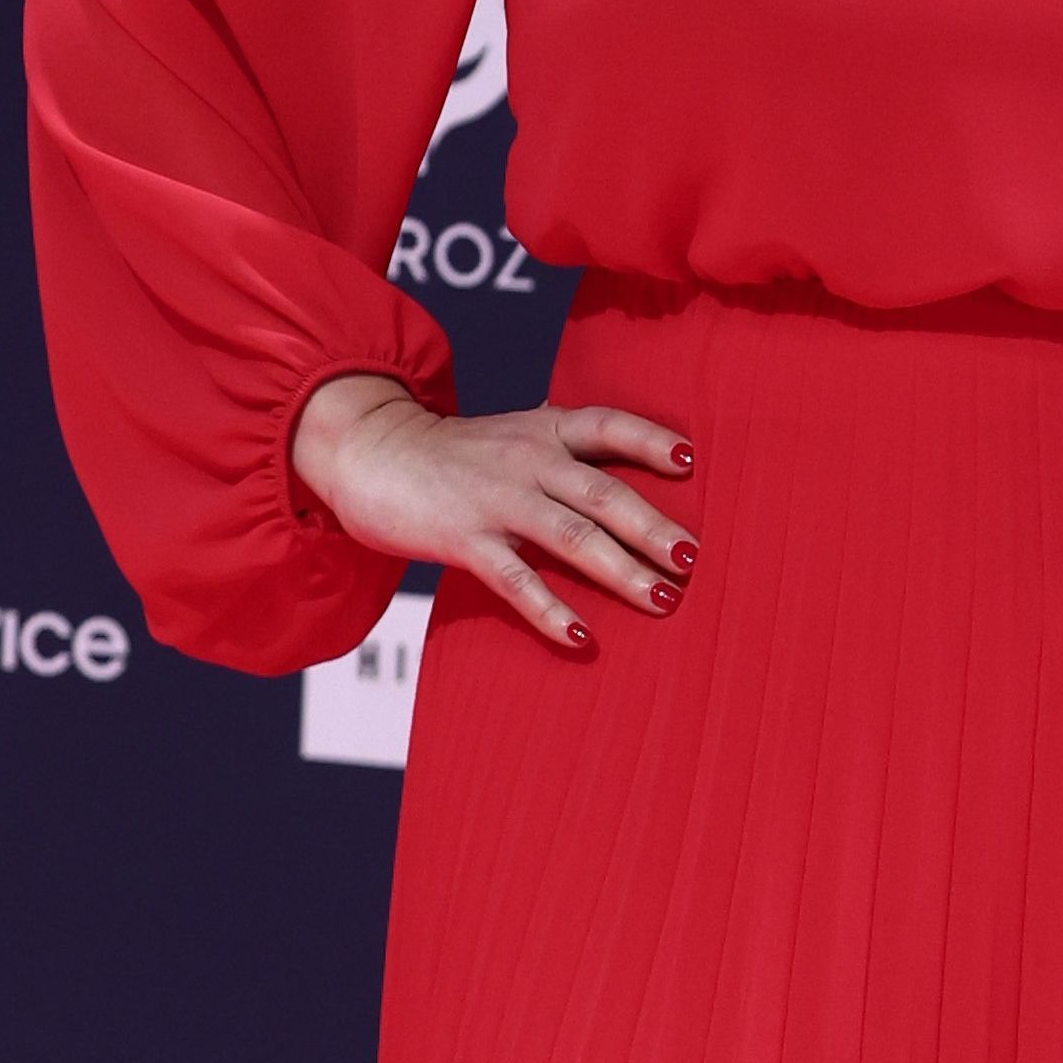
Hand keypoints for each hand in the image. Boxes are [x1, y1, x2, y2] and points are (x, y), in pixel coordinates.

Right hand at [292, 372, 695, 655]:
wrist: (369, 451)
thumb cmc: (454, 454)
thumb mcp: (514, 435)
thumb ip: (565, 448)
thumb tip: (632, 469)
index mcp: (545, 431)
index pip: (609, 425)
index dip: (651, 441)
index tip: (691, 462)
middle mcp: (529, 460)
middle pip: (603, 493)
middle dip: (653, 527)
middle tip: (693, 560)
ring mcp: (497, 500)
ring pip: (572, 537)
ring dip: (622, 570)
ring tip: (663, 600)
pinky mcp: (465, 539)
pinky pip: (516, 580)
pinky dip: (551, 611)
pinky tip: (583, 638)